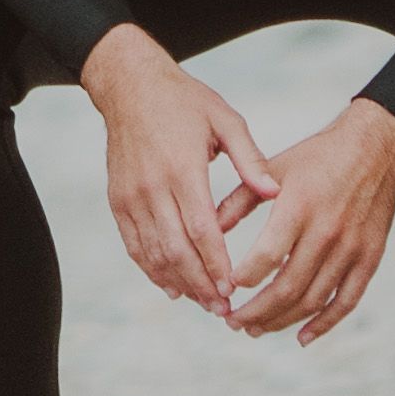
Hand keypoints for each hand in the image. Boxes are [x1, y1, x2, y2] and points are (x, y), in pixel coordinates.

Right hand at [81, 29, 275, 315]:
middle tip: (223, 310)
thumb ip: (250, 160)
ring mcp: (131, 196)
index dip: (217, 264)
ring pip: (153, 253)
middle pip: (176, 250)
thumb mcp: (225, 120)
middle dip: (200, 284)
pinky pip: (134, 245)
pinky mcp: (118, 200)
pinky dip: (152, 270)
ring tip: (204, 303)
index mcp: (183, 168)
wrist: (130, 85)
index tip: (234, 289)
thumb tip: (276, 193)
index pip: (201, 229)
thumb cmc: (185, 101)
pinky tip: (172, 287)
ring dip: (178, 283)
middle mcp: (153, 187)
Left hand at [216, 99, 394, 343]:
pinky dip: (324, 324)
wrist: (375, 147)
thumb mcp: (275, 168)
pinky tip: (302, 337)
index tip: (224, 290)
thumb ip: (239, 200)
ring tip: (256, 329)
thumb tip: (207, 231)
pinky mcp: (370, 258)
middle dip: (255, 312)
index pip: (266, 257)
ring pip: (313, 300)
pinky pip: (347, 301)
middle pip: (287, 287)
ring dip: (281, 321)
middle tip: (233, 322)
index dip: (242, 280)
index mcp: (299, 207)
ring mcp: (351, 248)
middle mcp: (326, 231)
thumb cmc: (317, 157)